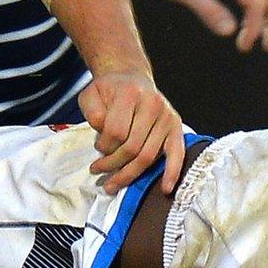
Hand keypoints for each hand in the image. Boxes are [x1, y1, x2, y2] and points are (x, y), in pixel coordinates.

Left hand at [78, 69, 183, 193]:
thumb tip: (104, 137)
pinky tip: (166, 188)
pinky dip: (172, 172)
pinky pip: (177, 153)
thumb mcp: (90, 94)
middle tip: (98, 171)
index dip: (103, 146)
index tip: (97, 148)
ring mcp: (166, 116)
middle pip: (132, 147)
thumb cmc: (110, 91)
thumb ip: (92, 113)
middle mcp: (153, 104)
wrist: (130, 79)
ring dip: (129, 174)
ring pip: (148, 156)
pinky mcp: (176, 126)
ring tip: (113, 183)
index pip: (116, 131)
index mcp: (130, 94)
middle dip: (112, 164)